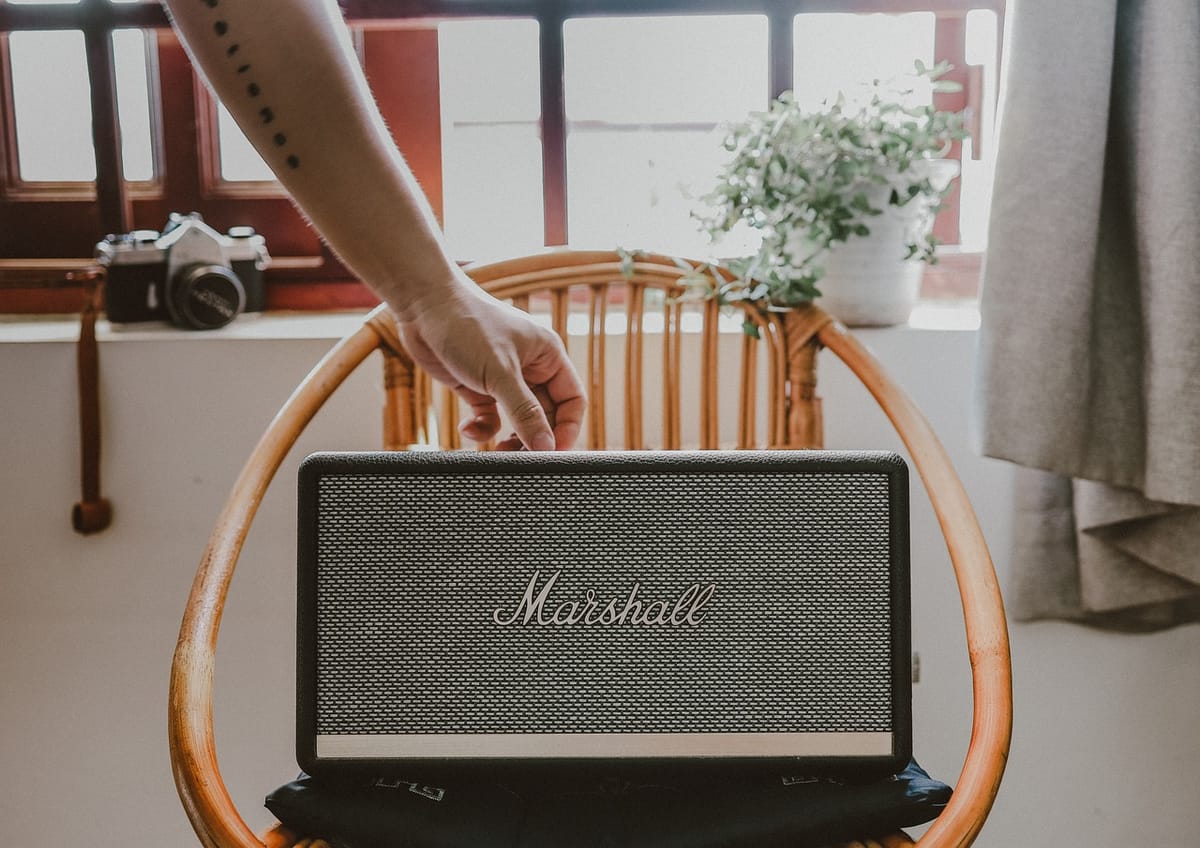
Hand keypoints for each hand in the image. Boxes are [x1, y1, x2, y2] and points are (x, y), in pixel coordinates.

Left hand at [394, 273, 584, 450]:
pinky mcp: (478, 386)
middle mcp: (530, 367)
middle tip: (519, 458)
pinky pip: (490, 417)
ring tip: (496, 451)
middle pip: (545, 415)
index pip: (572, 401)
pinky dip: (482, 428)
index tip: (552, 453)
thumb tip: (546, 446)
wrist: (422, 305)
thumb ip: (525, 412)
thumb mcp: (500, 372)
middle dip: (533, 438)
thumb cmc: (466, 325)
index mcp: (548, 356)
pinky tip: (467, 428)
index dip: (566, 429)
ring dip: (509, 438)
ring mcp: (503, 378)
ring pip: (518, 420)